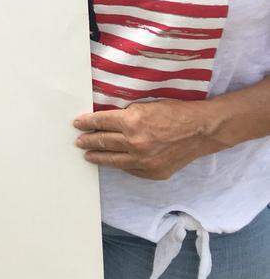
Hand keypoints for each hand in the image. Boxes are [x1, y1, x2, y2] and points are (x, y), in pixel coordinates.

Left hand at [74, 100, 223, 179]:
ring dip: (97, 156)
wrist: (201, 130)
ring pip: (113, 160)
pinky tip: (112, 161)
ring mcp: (144, 161)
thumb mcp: (144, 106)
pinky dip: (120, 164)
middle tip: (78, 141)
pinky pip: (130, 169)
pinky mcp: (153, 172)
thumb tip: (104, 120)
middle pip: (103, 142)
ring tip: (87, 154)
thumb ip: (124, 115)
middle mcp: (135, 143)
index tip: (77, 123)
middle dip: (87, 141)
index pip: (100, 122)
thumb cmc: (174, 112)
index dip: (86, 122)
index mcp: (131, 122)